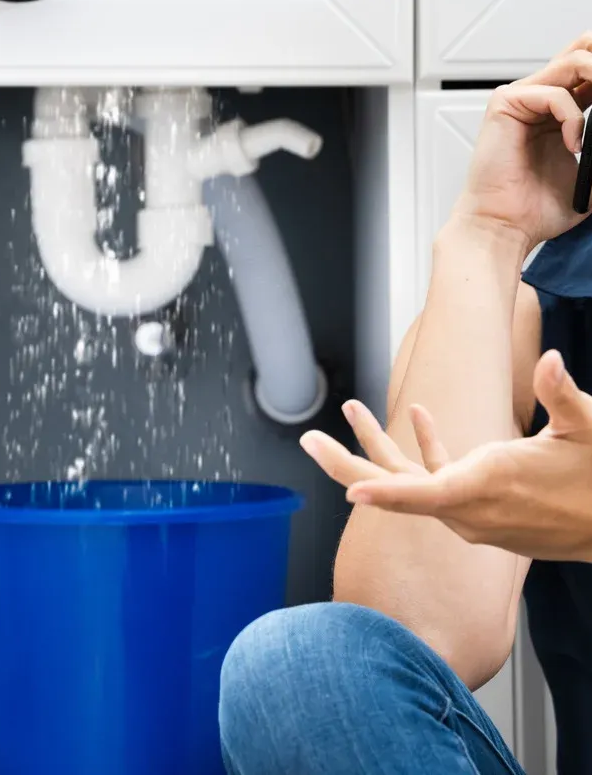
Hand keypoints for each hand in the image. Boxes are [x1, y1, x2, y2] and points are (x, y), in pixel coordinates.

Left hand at [300, 351, 591, 561]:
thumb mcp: (588, 430)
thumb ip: (561, 395)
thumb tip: (550, 360)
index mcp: (489, 487)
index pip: (427, 494)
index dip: (387, 493)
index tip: (350, 492)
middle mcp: (471, 507)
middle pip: (396, 490)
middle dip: (347, 465)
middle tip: (308, 440)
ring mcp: (472, 512)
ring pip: (411, 483)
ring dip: (376, 446)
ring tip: (349, 408)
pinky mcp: (480, 509)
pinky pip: (438, 481)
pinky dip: (424, 450)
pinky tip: (420, 415)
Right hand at [452, 34, 591, 252]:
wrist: (505, 225)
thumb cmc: (536, 208)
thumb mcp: (591, 175)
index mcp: (560, 113)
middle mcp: (539, 100)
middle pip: (583, 51)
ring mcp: (521, 99)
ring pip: (574, 60)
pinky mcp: (506, 105)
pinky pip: (554, 94)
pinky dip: (573, 119)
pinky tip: (572, 145)